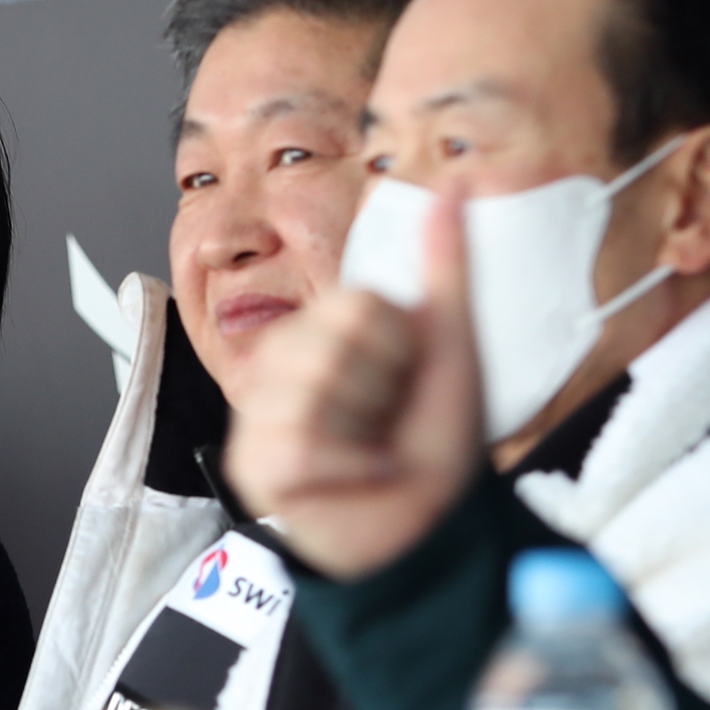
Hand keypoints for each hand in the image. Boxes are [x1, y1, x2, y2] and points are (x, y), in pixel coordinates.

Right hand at [226, 190, 483, 577]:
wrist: (432, 526)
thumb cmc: (436, 439)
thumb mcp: (451, 342)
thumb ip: (446, 263)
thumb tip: (456, 183)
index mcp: (320, 333)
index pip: (355, 303)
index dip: (399, 345)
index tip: (407, 379)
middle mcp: (281, 370)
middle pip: (329, 341)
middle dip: (381, 387)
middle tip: (388, 420)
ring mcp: (261, 417)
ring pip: (311, 390)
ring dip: (365, 429)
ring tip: (371, 451)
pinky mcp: (253, 465)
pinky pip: (300, 441)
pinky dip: (348, 465)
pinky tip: (353, 477)